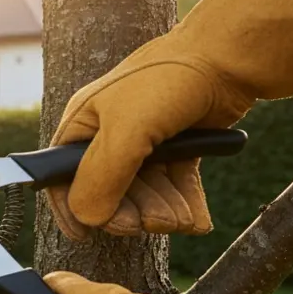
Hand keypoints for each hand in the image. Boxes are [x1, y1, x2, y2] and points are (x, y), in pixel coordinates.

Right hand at [47, 0, 292, 240]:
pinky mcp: (179, 150)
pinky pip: (174, 189)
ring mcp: (146, 145)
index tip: (86, 235)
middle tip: (155, 221)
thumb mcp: (126, 129)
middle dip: (132, 213)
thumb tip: (87, 219)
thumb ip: (101, 177)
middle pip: (108, 194)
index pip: (61, 178)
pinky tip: (197, 219)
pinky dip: (185, 207)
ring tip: (183, 218)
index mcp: (84, 125)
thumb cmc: (169, 80)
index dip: (73, 209)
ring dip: (163, 213)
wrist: (231, 58)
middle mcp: (110, 136)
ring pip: (144, 196)